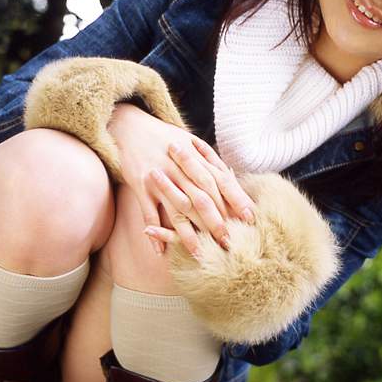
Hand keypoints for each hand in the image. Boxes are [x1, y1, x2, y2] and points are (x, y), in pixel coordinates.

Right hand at [108, 103, 255, 258]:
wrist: (131, 127)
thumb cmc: (167, 138)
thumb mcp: (191, 143)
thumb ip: (211, 161)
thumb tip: (233, 177)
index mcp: (195, 158)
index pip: (220, 181)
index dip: (235, 199)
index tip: (249, 217)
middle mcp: (179, 169)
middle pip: (202, 198)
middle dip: (216, 222)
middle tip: (229, 243)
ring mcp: (159, 178)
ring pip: (177, 210)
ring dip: (188, 234)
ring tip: (200, 254)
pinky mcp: (140, 186)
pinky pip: (148, 213)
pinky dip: (154, 232)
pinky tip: (160, 251)